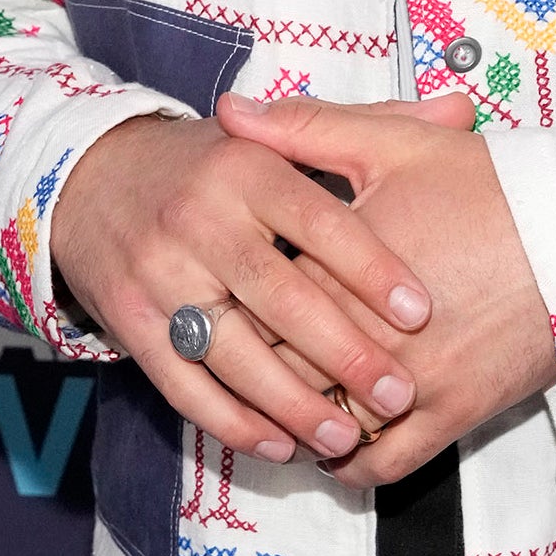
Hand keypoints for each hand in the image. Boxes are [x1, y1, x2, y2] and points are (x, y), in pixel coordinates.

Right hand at [50, 109, 445, 464]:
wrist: (94, 178)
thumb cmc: (210, 163)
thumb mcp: (275, 135)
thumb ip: (368, 130)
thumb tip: (461, 113)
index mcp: (246, 165)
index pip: (318, 221)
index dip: (371, 268)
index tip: (421, 311)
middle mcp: (199, 217)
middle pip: (278, 293)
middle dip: (343, 350)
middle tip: (398, 391)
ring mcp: (160, 273)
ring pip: (232, 350)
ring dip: (292, 402)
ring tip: (347, 434)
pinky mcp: (129, 321)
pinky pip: (183, 383)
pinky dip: (232, 421)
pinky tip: (280, 442)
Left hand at [216, 91, 555, 487]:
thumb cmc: (490, 186)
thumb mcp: (396, 142)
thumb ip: (305, 127)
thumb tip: (230, 111)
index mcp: (342, 267)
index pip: (258, 298)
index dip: (236, 297)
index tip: (227, 291)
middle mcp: (368, 336)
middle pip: (278, 366)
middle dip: (253, 361)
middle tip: (234, 352)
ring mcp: (410, 386)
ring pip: (318, 422)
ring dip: (291, 417)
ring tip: (274, 402)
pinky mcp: (450, 419)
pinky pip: (377, 465)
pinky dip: (344, 463)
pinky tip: (329, 445)